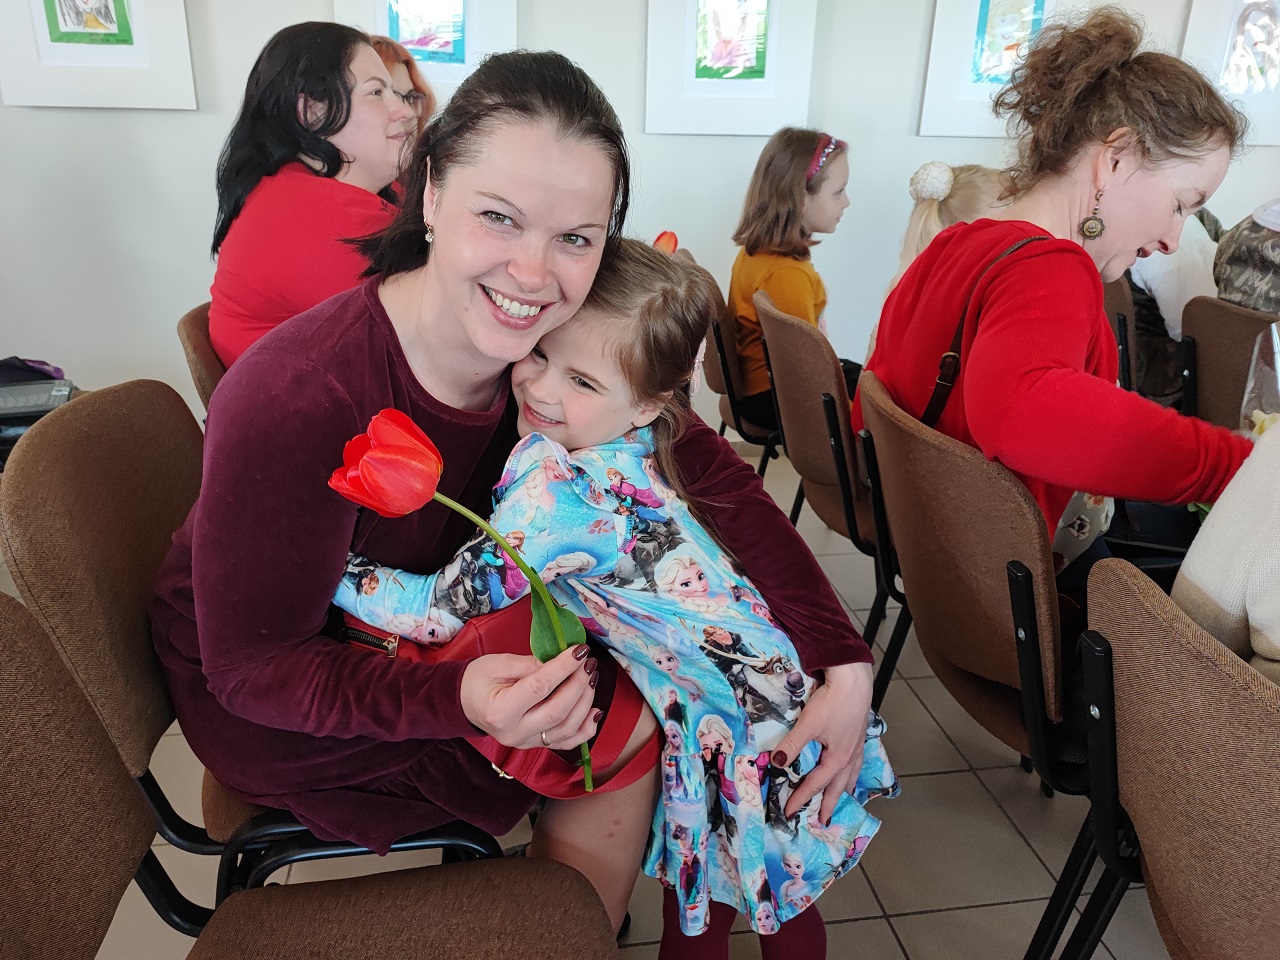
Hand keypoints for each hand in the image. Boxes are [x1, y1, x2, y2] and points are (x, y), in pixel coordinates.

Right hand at [459, 645, 599, 749]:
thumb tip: (561, 659)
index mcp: (501, 710)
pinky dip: (586, 729)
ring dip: (585, 702)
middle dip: (578, 684)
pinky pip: (567, 743)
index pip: (540, 687)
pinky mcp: (536, 746)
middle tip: (588, 663)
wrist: (466, 703)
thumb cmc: (478, 680)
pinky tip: (595, 710)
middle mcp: (515, 732)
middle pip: (557, 710)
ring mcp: (526, 743)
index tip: (580, 650)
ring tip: (590, 678)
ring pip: (567, 729)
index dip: (563, 667)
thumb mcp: (498, 663)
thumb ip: (530, 664)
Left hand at [774, 661, 873, 823]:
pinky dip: (852, 773)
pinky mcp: (859, 736)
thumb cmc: (832, 702)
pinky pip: (856, 763)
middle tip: (822, 821)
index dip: (801, 798)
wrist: (854, 682)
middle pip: (838, 787)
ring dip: (844, 790)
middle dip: (828, 804)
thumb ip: (792, 744)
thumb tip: (777, 763)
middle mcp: (850, 757)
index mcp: (837, 759)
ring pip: (850, 776)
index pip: (815, 784)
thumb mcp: (808, 724)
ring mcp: (857, 747)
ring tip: (841, 800)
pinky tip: (850, 770)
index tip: (789, 812)